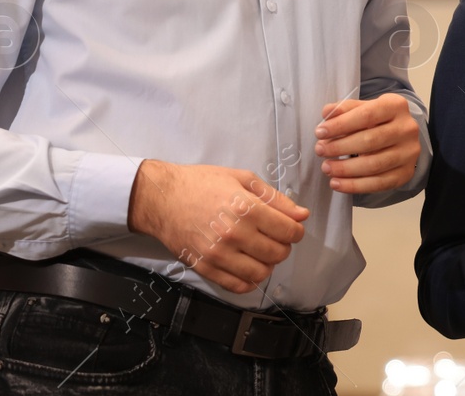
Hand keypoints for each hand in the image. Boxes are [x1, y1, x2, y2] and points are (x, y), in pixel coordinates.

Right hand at [127, 160, 307, 293]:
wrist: (163, 199)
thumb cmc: (203, 183)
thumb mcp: (243, 179)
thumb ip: (275, 198)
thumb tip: (302, 215)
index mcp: (247, 209)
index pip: (289, 231)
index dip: (296, 230)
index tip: (292, 227)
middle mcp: (234, 235)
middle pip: (278, 254)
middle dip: (283, 246)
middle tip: (275, 237)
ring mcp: (219, 255)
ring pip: (261, 273)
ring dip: (268, 264)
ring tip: (260, 251)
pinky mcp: (205, 269)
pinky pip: (237, 286)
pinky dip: (249, 280)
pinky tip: (247, 265)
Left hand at [315, 94, 420, 194]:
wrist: (401, 136)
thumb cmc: (378, 120)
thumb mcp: (364, 108)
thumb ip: (345, 109)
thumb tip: (327, 113)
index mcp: (396, 106)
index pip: (367, 115)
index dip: (341, 125)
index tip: (320, 132)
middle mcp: (407, 129)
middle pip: (370, 141)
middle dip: (340, 147)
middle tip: (320, 150)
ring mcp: (408, 153)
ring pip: (374, 165)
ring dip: (345, 169)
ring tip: (326, 167)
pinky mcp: (405, 173)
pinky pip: (378, 184)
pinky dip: (354, 186)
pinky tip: (337, 183)